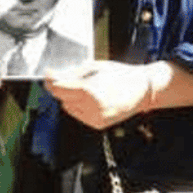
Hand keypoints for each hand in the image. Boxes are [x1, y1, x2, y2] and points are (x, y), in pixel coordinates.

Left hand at [45, 61, 161, 129]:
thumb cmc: (122, 75)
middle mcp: (91, 106)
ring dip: (70, 98)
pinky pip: (78, 115)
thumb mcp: (94, 67)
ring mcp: (95, 117)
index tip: (49, 74)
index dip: (50, 80)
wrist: (144, 89)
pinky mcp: (98, 124)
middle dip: (62, 88)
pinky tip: (91, 99)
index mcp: (88, 90)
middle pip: (61, 98)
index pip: (57, 88)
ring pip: (68, 108)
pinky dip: (80, 107)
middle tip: (69, 79)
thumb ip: (71, 73)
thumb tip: (52, 75)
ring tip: (86, 89)